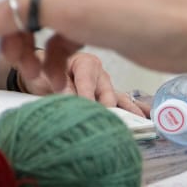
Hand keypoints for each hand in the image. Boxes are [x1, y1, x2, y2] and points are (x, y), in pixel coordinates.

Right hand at [0, 0, 186, 96]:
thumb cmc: (138, 12)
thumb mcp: (71, 13)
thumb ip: (20, 14)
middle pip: (16, 0)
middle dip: (11, 34)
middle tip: (14, 63)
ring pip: (36, 23)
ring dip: (31, 52)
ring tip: (40, 78)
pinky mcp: (93, 21)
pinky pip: (58, 39)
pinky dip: (53, 59)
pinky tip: (57, 80)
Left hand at [17, 50, 144, 114]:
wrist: (43, 77)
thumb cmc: (44, 73)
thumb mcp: (45, 75)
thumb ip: (59, 84)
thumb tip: (72, 99)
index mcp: (85, 63)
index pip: (87, 81)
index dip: (87, 96)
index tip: (87, 110)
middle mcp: (100, 74)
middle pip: (107, 93)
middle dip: (107, 109)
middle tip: (108, 124)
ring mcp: (107, 87)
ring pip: (120, 100)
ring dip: (127, 112)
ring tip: (139, 124)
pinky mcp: (108, 99)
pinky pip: (123, 105)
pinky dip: (132, 112)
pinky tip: (143, 120)